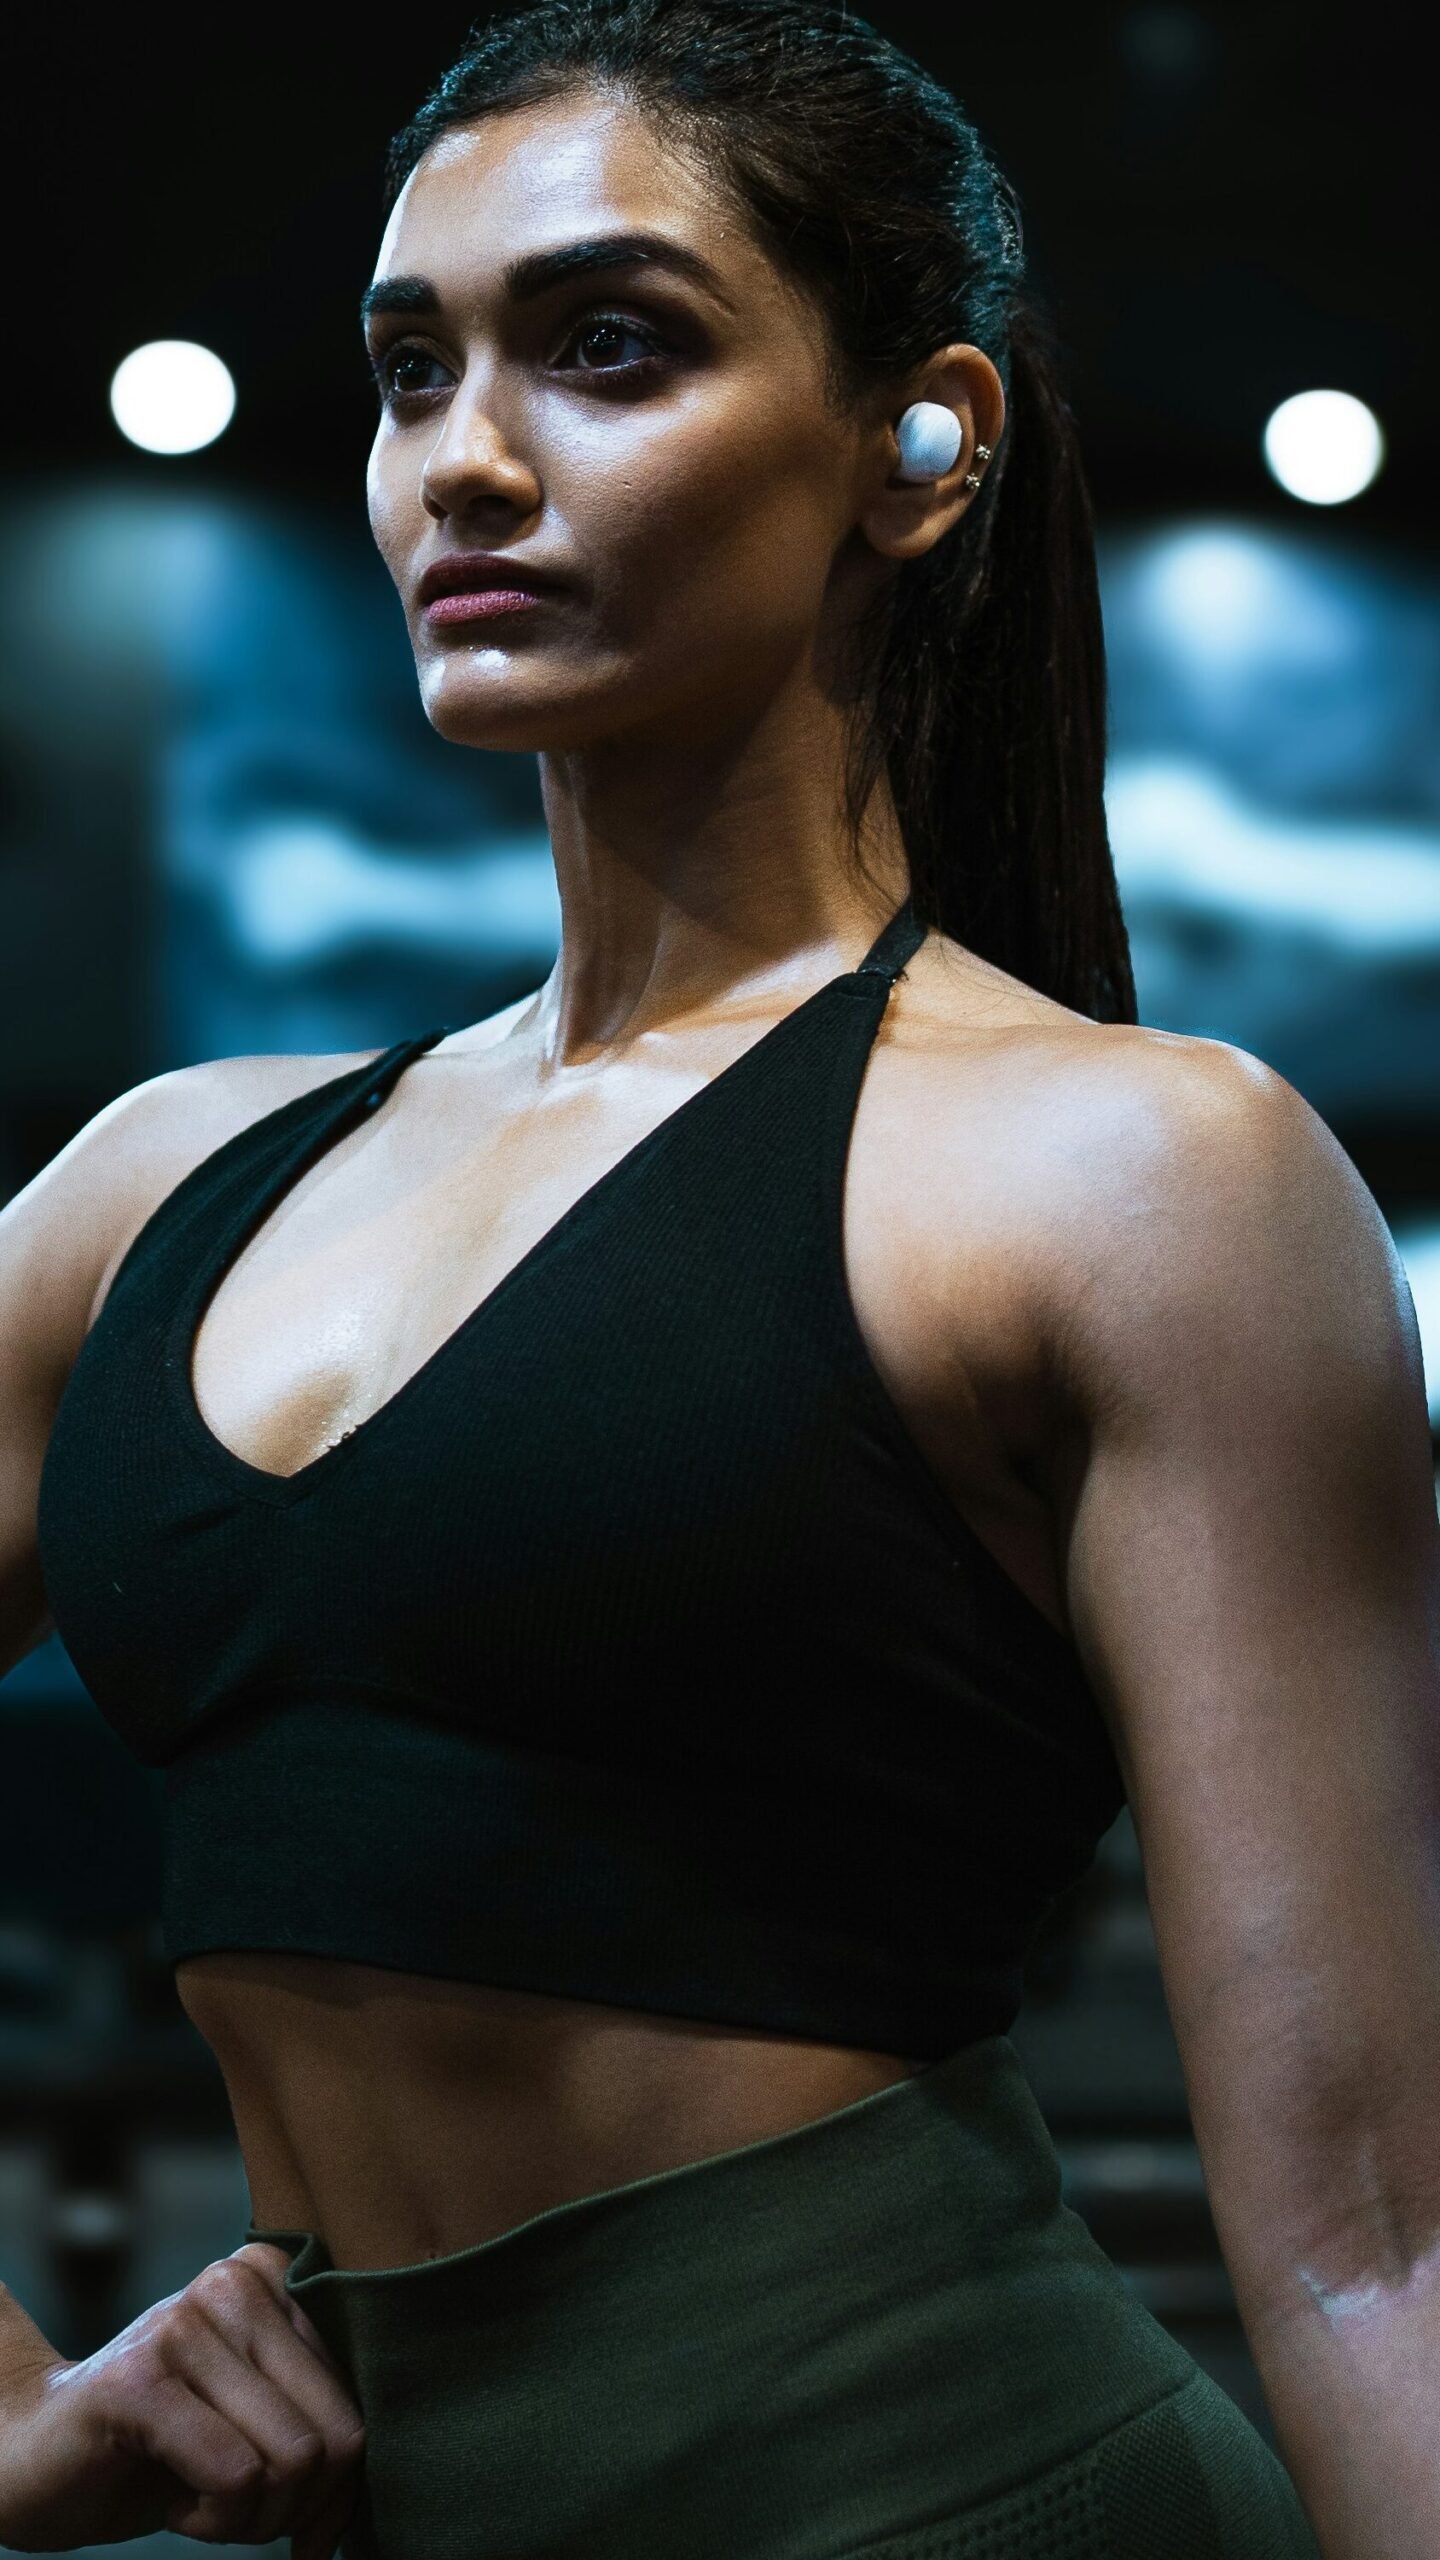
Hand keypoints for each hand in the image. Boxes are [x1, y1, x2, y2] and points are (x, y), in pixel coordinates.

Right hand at [0, 2241, 363, 2553]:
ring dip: (252, 2520)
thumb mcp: (257, 2426)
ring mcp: (184, 2324)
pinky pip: (235, 2475)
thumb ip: (320, 2435)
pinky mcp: (140, 2380)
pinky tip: (175, 2503)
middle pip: (336, 2435)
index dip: (339, 2485)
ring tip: (203, 2502)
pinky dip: (214, 2521)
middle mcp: (235, 2283)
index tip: (303, 2520)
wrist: (35, 2452)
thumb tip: (365, 2508)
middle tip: (243, 2518)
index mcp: (275, 2277)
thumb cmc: (162, 2448)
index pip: (363, 2400)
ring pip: (291, 2459)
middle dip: (299, 2510)